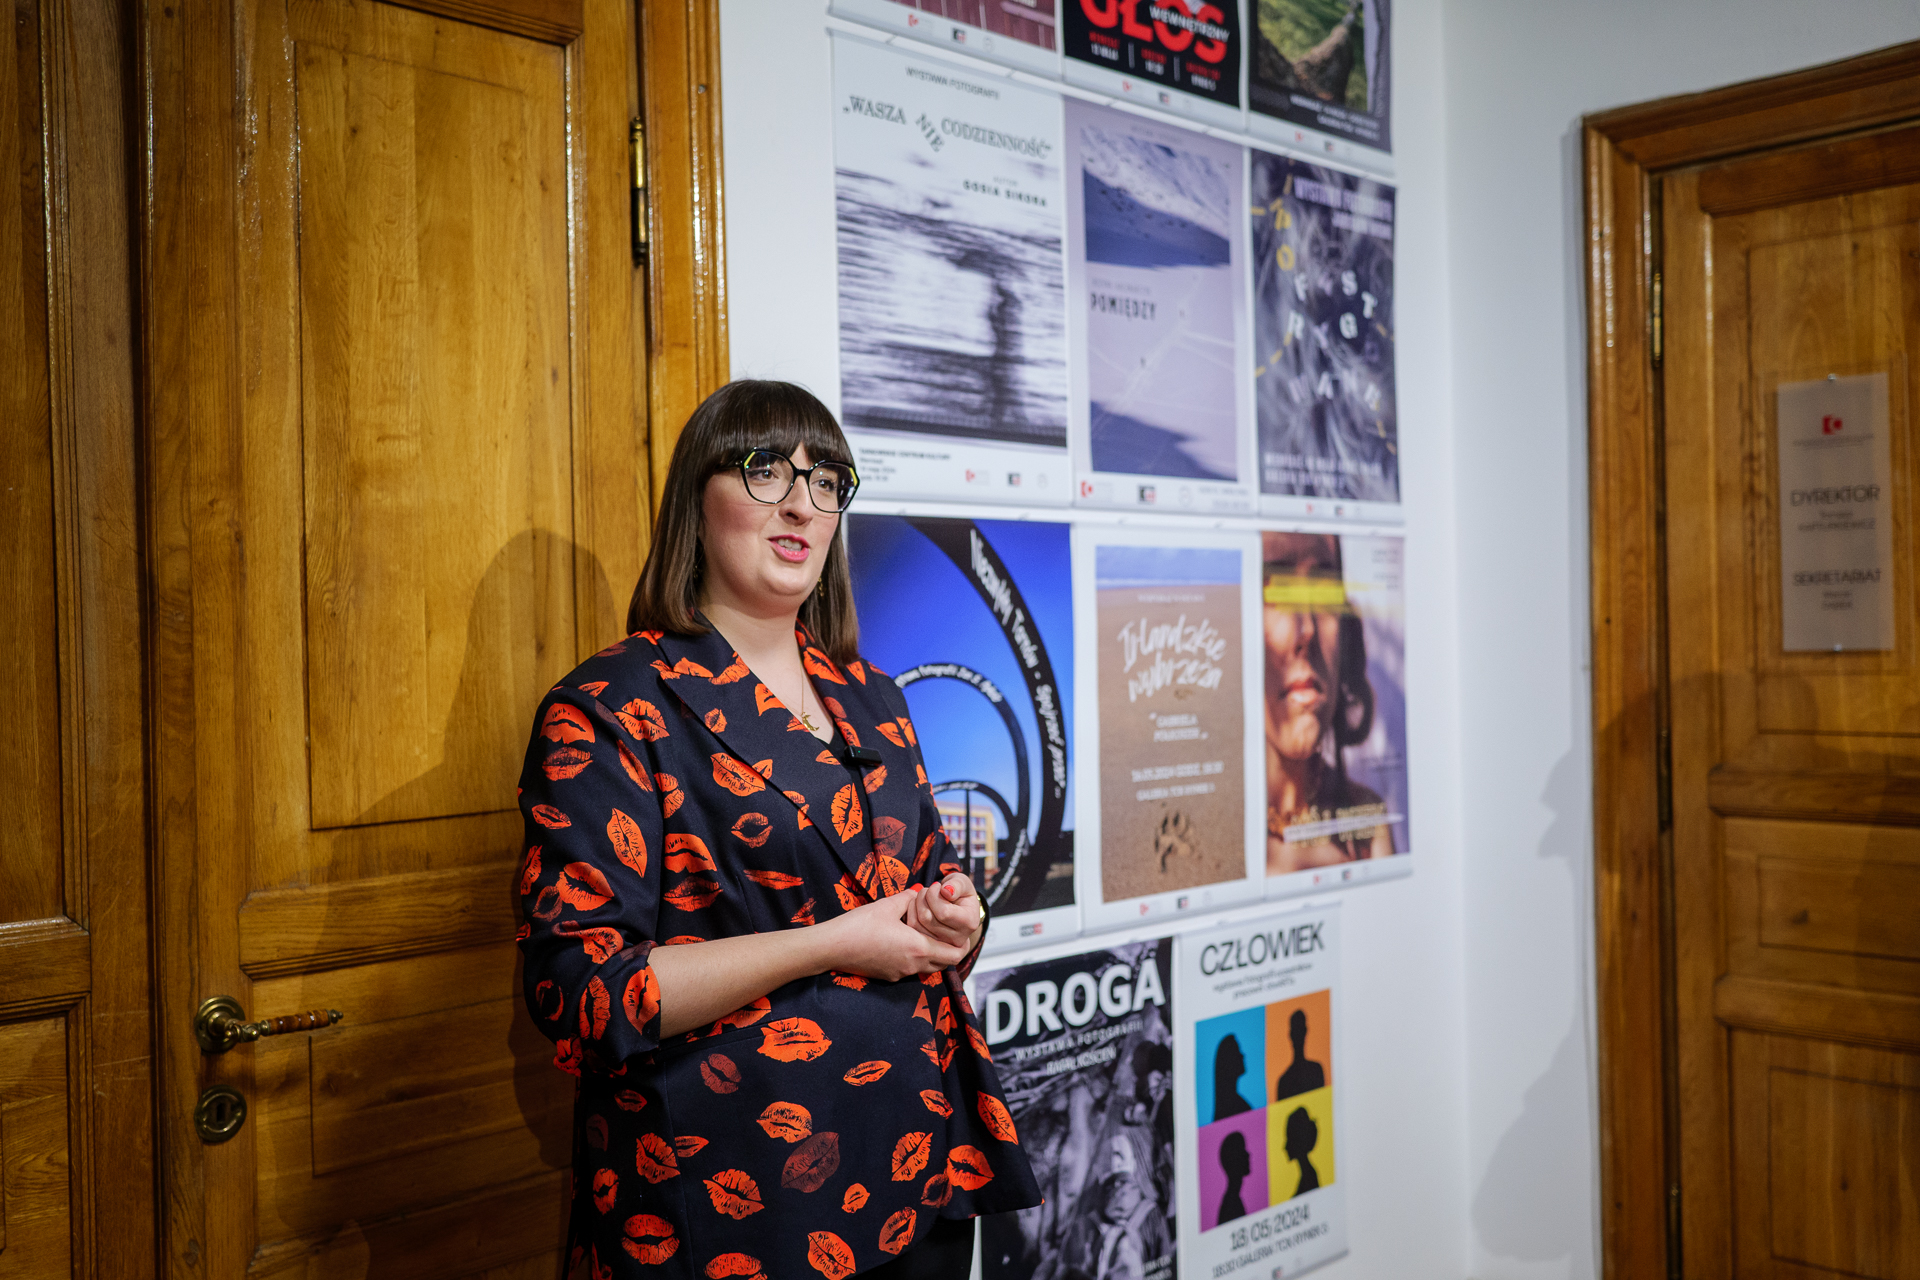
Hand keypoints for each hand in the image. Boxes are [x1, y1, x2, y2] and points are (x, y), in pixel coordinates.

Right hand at [823, 891, 967, 981]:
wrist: (832, 947)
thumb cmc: (859, 925)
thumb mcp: (887, 905)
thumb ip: (909, 898)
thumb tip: (918, 893)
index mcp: (918, 947)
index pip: (954, 954)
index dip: (962, 944)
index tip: (960, 933)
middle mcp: (913, 965)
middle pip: (944, 964)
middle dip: (948, 949)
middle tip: (944, 932)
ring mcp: (900, 973)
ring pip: (927, 967)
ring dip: (930, 954)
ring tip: (922, 934)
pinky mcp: (888, 976)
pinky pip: (910, 969)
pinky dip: (913, 958)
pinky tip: (901, 942)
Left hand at [905, 872, 983, 952]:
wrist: (955, 906)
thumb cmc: (958, 892)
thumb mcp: (962, 882)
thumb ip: (957, 884)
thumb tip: (946, 891)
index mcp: (969, 923)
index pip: (943, 912)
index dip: (933, 895)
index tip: (936, 886)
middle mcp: (958, 939)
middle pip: (927, 918)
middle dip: (923, 898)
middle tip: (928, 890)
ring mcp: (942, 946)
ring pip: (916, 923)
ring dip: (915, 904)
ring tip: (925, 897)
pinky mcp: (928, 946)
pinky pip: (911, 927)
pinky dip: (910, 912)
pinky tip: (918, 905)